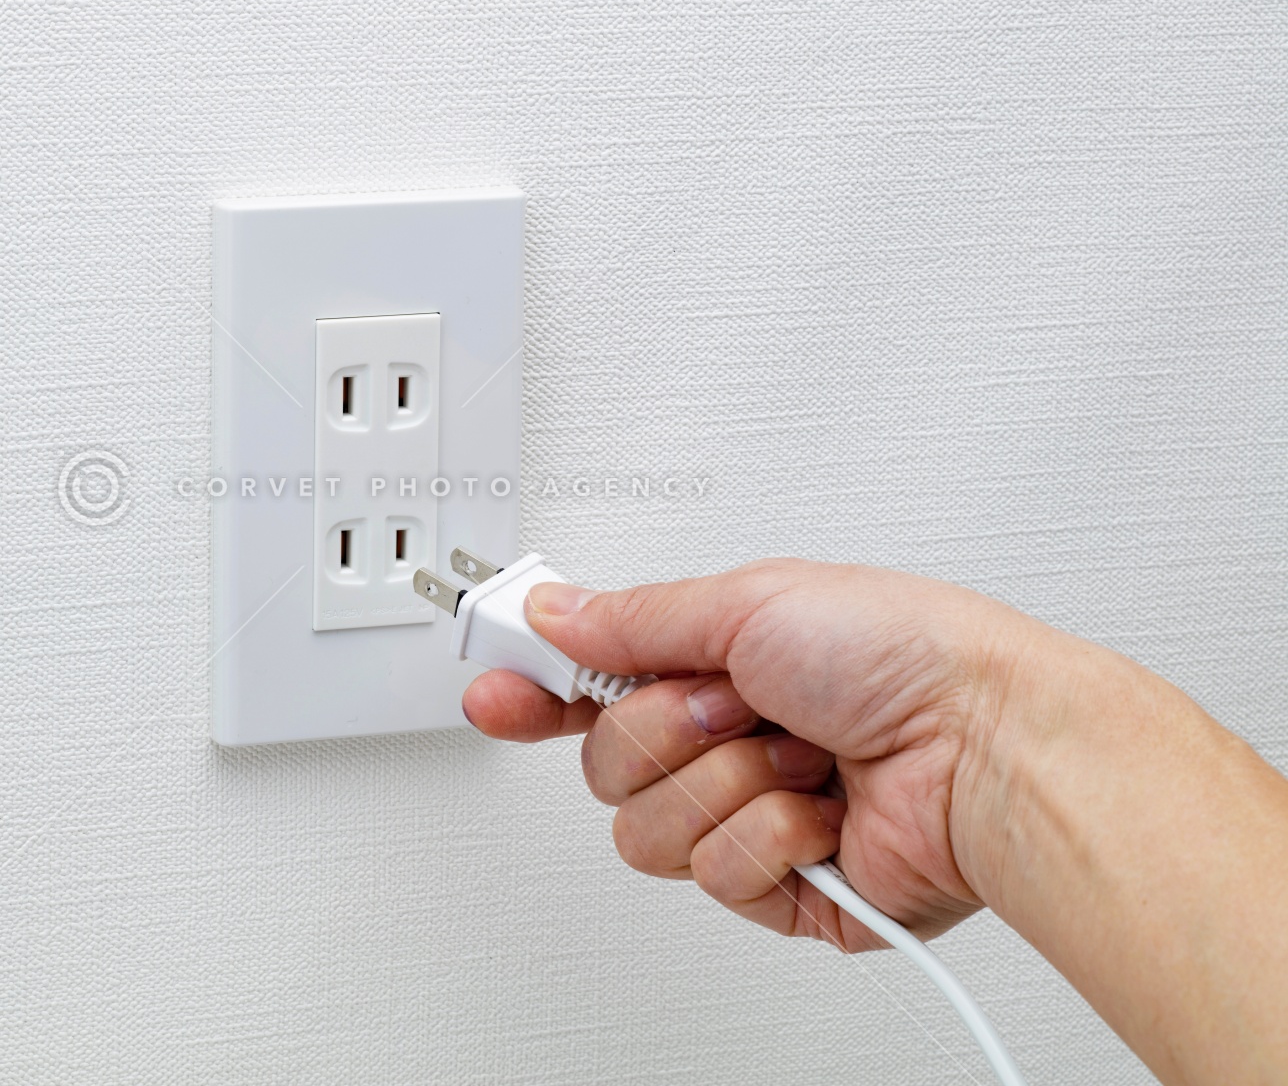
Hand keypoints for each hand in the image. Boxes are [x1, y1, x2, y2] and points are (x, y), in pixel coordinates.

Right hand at [461, 558, 1057, 949]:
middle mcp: (726, 738)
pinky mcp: (779, 885)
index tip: (494, 685)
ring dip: (724, 781)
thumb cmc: (908, 654)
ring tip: (794, 754)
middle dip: (664, 728)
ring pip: (646, 828)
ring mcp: (750, 812)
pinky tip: (821, 809)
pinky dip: (771, 834)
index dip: (533, 689)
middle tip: (731, 701)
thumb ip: (631, 617)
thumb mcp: (750, 599)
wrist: (989, 749)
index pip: (590, 685)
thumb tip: (554, 612)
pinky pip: (715, 876)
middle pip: (604, 762)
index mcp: (715, 662)